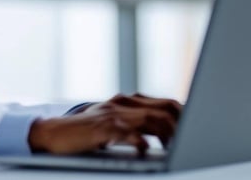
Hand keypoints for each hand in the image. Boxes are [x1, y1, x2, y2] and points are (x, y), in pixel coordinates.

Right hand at [28, 93, 181, 154]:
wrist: (54, 132)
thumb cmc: (85, 131)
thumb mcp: (112, 121)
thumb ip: (134, 121)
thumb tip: (162, 128)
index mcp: (126, 101)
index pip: (164, 102)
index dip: (183, 113)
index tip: (196, 126)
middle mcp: (122, 104)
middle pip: (162, 109)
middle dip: (180, 124)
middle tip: (191, 139)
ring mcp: (112, 115)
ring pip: (149, 119)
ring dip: (166, 134)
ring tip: (174, 147)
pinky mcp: (101, 129)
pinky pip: (126, 133)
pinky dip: (139, 142)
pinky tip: (145, 150)